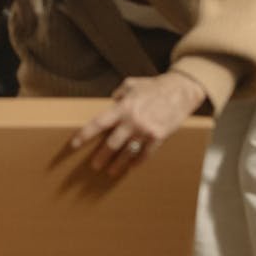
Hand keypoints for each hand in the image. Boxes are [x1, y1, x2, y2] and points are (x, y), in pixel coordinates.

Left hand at [71, 72, 206, 176]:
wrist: (181, 90)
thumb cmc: (154, 86)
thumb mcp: (132, 84)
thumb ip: (118, 94)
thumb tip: (111, 101)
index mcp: (122, 108)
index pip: (98, 124)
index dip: (85, 135)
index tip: (74, 145)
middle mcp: (132, 121)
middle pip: (111, 144)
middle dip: (101, 156)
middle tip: (94, 165)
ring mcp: (146, 130)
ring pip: (127, 152)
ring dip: (117, 164)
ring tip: (110, 171)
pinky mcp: (158, 137)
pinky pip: (145, 153)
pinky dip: (138, 161)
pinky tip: (131, 166)